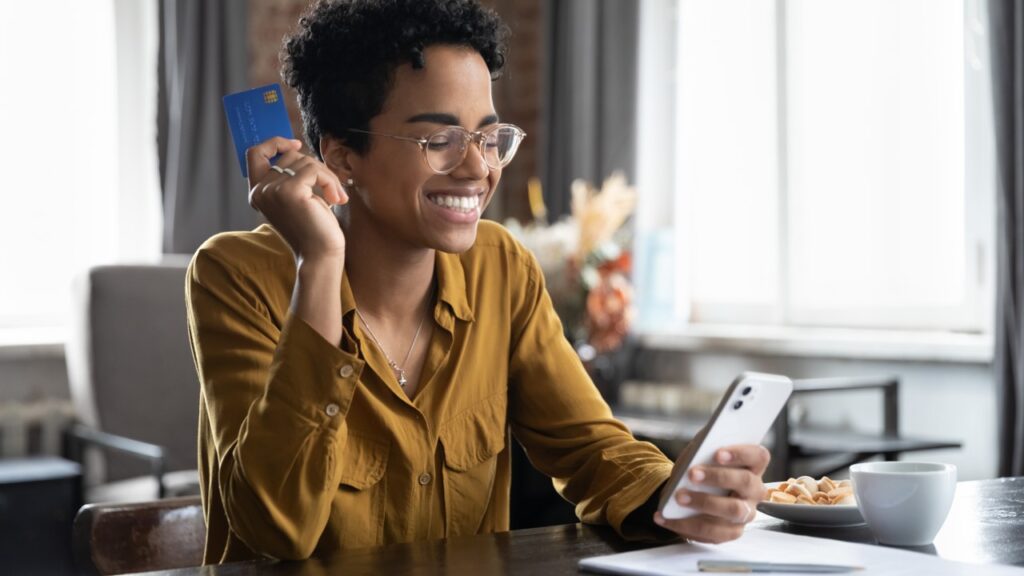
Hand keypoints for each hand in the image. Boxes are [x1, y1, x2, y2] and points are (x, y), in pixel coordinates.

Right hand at [246, 137, 347, 262]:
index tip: (297, 144)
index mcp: (258, 193)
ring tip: (336, 196)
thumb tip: (297, 148)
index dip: (275, 143)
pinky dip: (330, 181)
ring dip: (327, 176)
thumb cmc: (313, 229)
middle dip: (316, 167)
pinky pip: (314, 170)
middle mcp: (260, 190)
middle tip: (332, 188)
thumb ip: (291, 176)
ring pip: (305, 161)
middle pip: (290, 155)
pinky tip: (336, 199)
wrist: (319, 256)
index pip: (255, 153)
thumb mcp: (297, 198)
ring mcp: (272, 190)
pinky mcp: (289, 191)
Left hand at [654, 444, 769, 543]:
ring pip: (733, 510)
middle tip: (692, 474)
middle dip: (718, 477)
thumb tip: (696, 454)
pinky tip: (665, 517)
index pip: (758, 456)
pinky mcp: (731, 532)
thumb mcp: (700, 455)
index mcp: (752, 466)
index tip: (717, 453)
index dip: (741, 453)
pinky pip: (713, 532)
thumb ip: (702, 450)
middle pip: (746, 482)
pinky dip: (685, 525)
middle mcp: (754, 491)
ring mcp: (746, 513)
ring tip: (678, 497)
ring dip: (704, 502)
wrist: (689, 491)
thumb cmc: (700, 468)